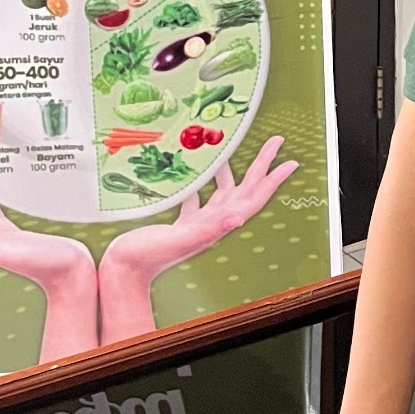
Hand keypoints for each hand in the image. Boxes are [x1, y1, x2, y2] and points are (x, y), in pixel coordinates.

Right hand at [100, 135, 297, 281]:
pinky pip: (197, 196)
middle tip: (275, 141)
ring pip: (222, 191)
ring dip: (231, 171)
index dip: (273, 179)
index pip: (254, 197)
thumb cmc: (148, 257)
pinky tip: (196, 171)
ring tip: (233, 150)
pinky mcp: (180, 222)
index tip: (290, 161)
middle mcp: (213, 222)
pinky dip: (201, 181)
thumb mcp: (180, 239)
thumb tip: (237, 217)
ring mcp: (198, 222)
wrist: (124, 271)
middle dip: (261, 165)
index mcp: (217, 223)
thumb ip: (208, 228)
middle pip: (245, 188)